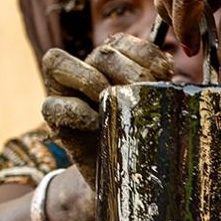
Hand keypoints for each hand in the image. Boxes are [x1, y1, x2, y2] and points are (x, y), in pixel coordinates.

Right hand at [40, 33, 174, 187]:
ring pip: (57, 61)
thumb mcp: (155, 106)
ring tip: (112, 105)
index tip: (163, 78)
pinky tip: (98, 125)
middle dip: (126, 72)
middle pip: (98, 52)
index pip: (120, 40)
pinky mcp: (52, 118)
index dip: (144, 55)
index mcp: (108, 61)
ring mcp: (61, 92)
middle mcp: (82, 70)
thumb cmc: (142, 139)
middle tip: (142, 95)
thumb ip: (158, 80)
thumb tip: (168, 60)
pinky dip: (77, 112)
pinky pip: (52, 104)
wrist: (126, 180)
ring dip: (92, 81)